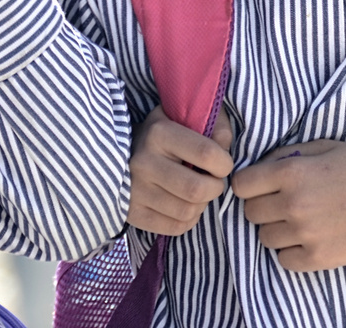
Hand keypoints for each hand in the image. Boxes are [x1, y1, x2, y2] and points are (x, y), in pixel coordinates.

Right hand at [127, 106, 234, 235]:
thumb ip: (213, 125)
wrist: (121, 152)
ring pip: (187, 211)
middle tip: (213, 181)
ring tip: (198, 193)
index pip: (206, 153)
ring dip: (202, 205)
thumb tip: (224, 145)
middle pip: (197, 189)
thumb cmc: (164, 134)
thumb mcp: (186, 118)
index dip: (224, 163)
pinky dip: (188, 220)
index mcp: (159, 133)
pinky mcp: (132, 213)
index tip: (223, 164)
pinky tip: (185, 205)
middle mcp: (144, 162)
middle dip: (215, 187)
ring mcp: (135, 190)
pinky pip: (174, 227)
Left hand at [230, 140, 345, 272]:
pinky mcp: (318, 258)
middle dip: (262, 205)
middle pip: (251, 212)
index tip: (261, 185)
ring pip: (265, 237)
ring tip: (301, 218)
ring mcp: (306, 234)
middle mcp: (295, 204)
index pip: (242, 185)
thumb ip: (287, 154)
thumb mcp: (326, 146)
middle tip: (284, 201)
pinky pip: (283, 259)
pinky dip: (291, 249)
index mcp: (293, 172)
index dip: (250, 184)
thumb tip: (259, 166)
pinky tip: (309, 236)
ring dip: (277, 228)